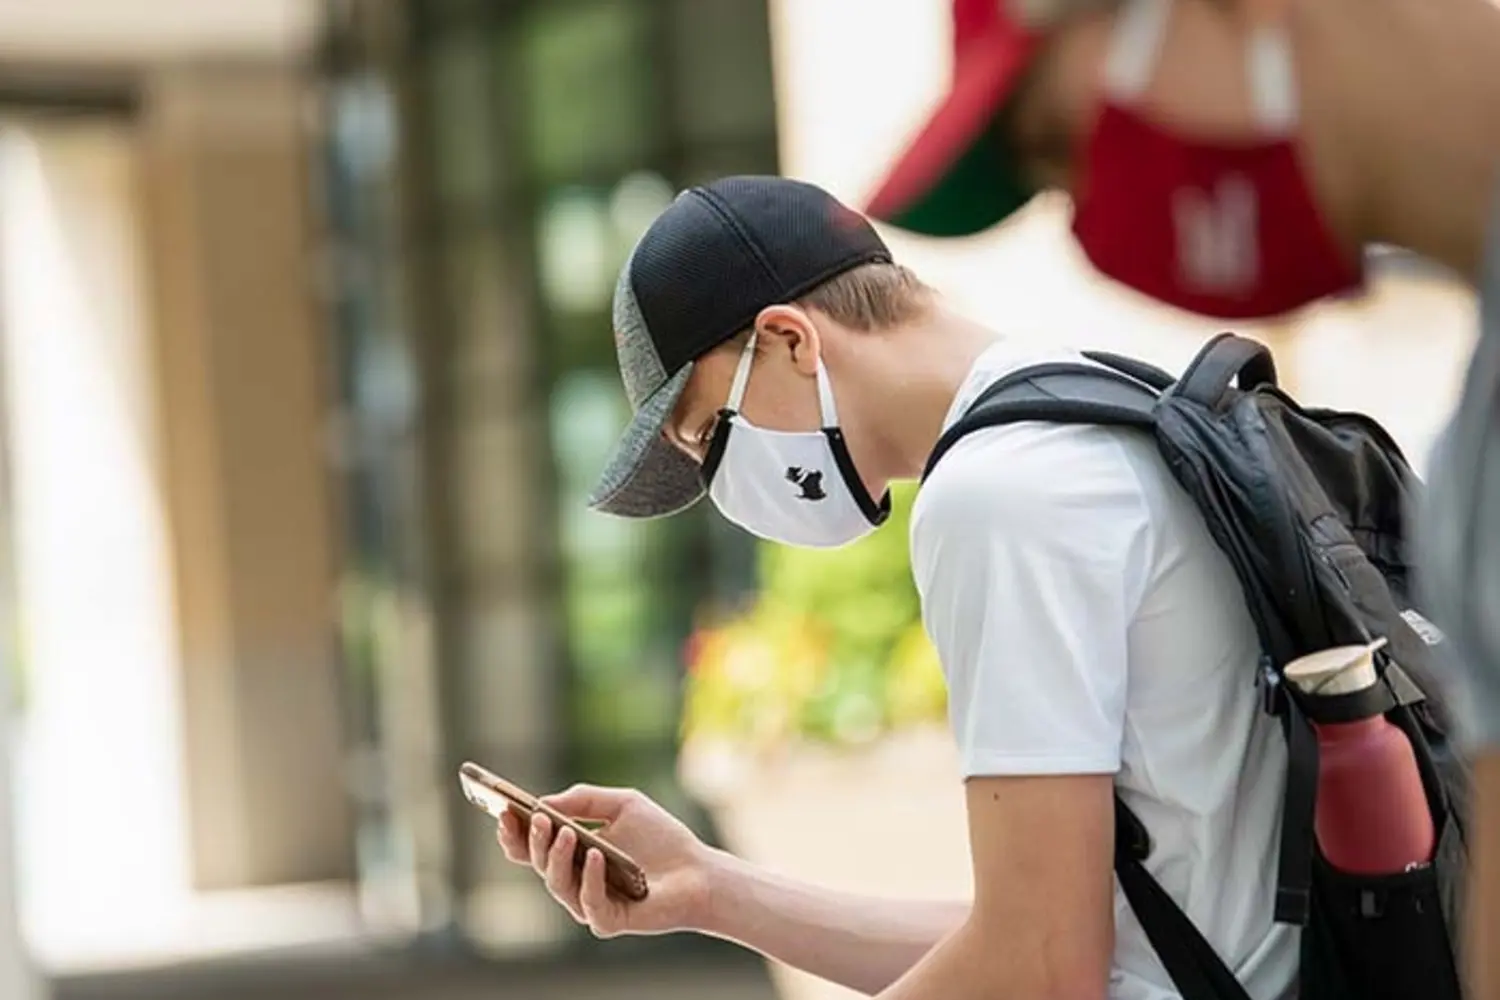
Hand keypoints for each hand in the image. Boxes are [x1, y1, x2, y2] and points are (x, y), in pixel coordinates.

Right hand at [496, 783, 716, 937]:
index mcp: (573, 854)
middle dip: (533, 841)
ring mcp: (589, 903)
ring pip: (557, 885)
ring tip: (565, 832)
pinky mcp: (608, 921)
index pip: (532, 848)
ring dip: (557, 857)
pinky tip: (597, 856)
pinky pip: (588, 904)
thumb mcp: (623, 804)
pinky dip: (590, 879)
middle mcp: (574, 880)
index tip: (503, 812)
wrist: (698, 870)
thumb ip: (584, 798)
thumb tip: (543, 802)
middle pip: (538, 865)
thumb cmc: (660, 837)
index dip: (514, 834)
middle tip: (536, 818)